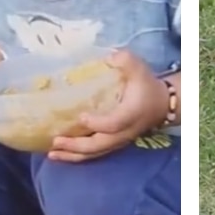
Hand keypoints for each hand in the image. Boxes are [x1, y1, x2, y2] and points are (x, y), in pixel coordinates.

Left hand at [48, 50, 167, 162]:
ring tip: (52, 154)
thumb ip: (126, 61)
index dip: (98, 123)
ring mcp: (118, 140)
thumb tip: (110, 58)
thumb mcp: (140, 69)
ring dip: (73, 155)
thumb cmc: (147, 86)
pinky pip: (95, 153)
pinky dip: (77, 156)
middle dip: (76, 145)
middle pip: (99, 144)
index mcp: (130, 114)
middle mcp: (124, 132)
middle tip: (56, 141)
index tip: (81, 117)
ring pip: (96, 153)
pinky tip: (61, 154)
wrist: (162, 104)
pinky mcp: (113, 143)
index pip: (114, 123)